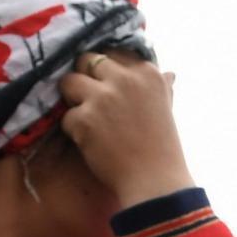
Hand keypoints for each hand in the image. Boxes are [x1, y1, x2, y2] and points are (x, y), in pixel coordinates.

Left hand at [58, 52, 194, 208]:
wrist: (155, 183)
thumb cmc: (164, 149)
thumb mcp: (166, 110)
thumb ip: (162, 88)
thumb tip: (169, 74)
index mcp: (147, 73)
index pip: (113, 53)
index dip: (104, 69)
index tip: (106, 84)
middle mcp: (125, 79)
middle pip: (86, 60)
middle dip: (84, 78)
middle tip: (91, 101)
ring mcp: (103, 97)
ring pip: (69, 82)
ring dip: (73, 100)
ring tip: (87, 120)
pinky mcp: (85, 119)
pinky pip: (66, 117)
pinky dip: (74, 131)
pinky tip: (92, 144)